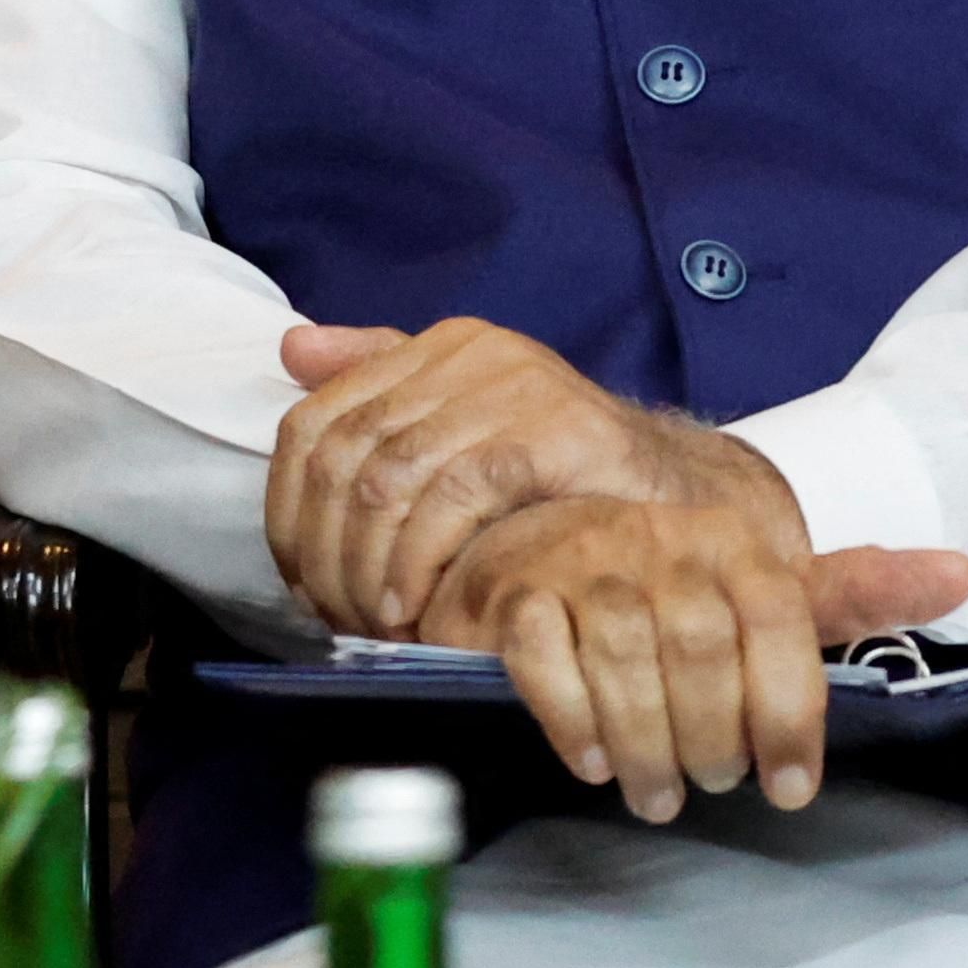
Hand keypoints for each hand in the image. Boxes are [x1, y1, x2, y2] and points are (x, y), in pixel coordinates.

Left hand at [267, 317, 754, 636]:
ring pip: (388, 479)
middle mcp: (468, 351)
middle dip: (325, 551)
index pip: (316, 419)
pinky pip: (454, 496)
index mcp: (437, 346)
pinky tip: (417, 609)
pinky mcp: (553, 428)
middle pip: (344, 456)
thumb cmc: (563, 474)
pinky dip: (420, 561)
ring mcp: (513, 384)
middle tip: (332, 615)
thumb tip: (292, 351)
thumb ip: (381, 385)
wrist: (678, 498)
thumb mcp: (466, 425)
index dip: (289, 509)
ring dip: (367, 567)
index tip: (297, 580)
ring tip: (372, 621)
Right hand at [416, 492, 967, 819]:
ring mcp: (578, 562)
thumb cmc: (660, 586)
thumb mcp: (758, 587)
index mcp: (730, 538)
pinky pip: (544, 663)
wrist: (523, 548)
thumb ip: (850, 590)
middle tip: (712, 784)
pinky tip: (591, 762)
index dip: (791, 714)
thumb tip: (964, 571)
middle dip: (713, 739)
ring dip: (647, 747)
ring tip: (657, 794)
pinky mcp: (512, 597)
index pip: (778, 621)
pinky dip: (573, 721)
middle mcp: (656, 537)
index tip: (792, 788)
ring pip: (624, 661)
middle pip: (699, 651)